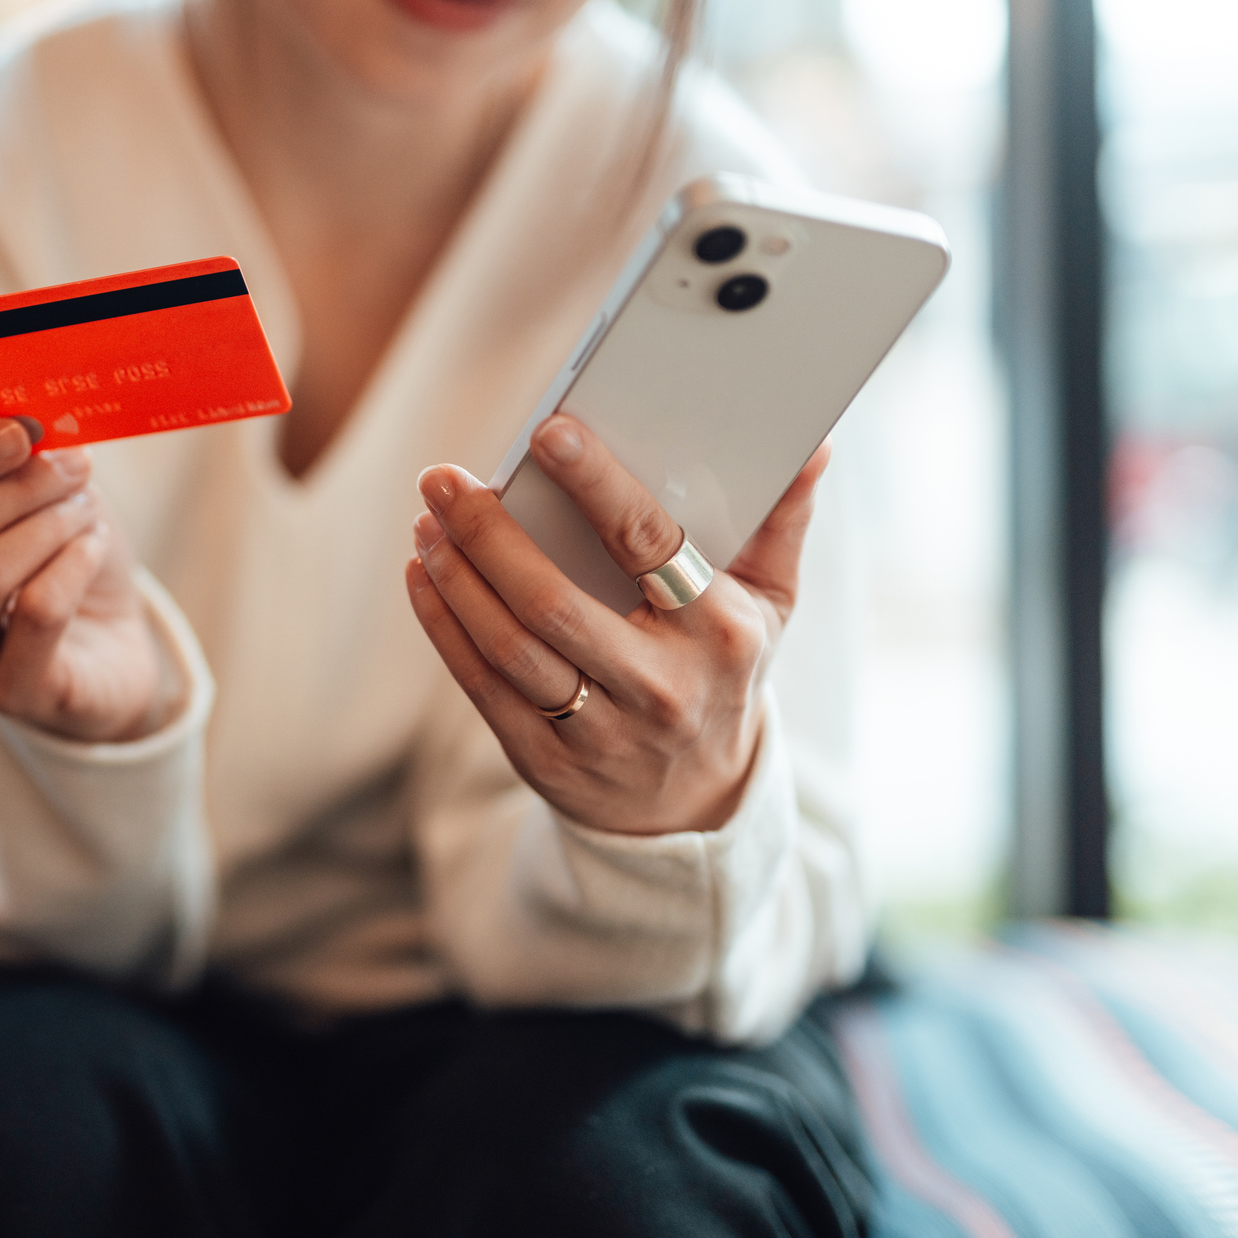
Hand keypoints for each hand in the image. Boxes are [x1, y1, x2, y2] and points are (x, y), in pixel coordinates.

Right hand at [0, 419, 174, 742]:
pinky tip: (92, 548)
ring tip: (85, 506)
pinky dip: (73, 566)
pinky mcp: (11, 697)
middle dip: (15, 487)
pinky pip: (37, 615)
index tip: (18, 428)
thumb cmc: (52, 555)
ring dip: (47, 524)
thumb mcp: (22, 488)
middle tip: (74, 460)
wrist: (108, 646)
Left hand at [405, 414, 828, 834]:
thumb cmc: (724, 674)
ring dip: (457, 578)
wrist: (695, 805)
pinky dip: (444, 626)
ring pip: (509, 647)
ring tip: (429, 521)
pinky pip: (482, 687)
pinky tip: (424, 575)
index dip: (596, 485)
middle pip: (553, 602)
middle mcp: (660, 686)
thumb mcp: (770, 607)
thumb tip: (812, 446)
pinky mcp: (547, 762)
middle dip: (488, 533)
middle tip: (443, 479)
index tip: (548, 432)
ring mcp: (600, 731)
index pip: (650, 545)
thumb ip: (780, 523)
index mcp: (720, 632)